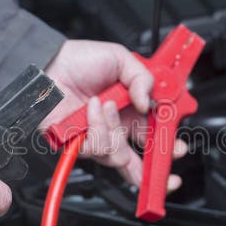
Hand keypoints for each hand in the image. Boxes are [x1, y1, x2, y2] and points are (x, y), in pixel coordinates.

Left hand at [43, 40, 186, 189]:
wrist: (48, 65)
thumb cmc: (78, 60)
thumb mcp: (120, 57)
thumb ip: (143, 78)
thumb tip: (151, 103)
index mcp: (131, 109)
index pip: (154, 134)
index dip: (168, 145)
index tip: (177, 147)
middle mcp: (116, 127)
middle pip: (139, 162)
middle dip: (155, 168)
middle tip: (164, 157)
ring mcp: (98, 138)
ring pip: (119, 155)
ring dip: (114, 128)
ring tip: (106, 104)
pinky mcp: (80, 145)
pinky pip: (97, 149)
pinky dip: (96, 127)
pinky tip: (91, 110)